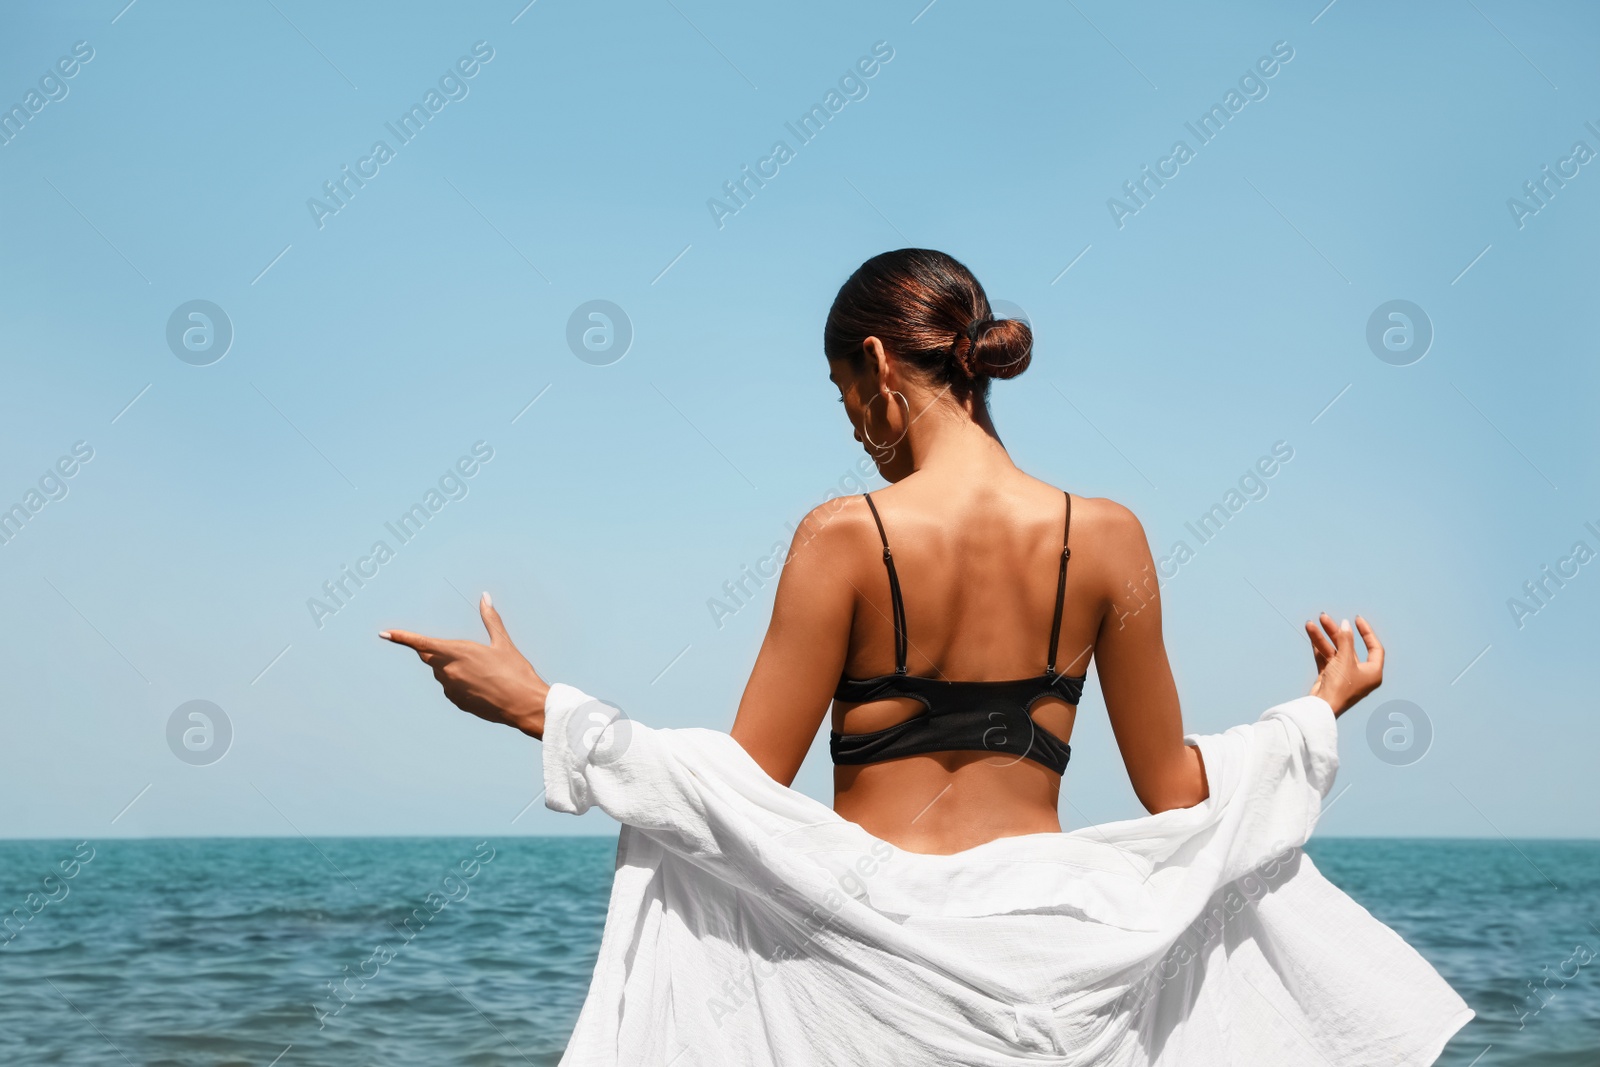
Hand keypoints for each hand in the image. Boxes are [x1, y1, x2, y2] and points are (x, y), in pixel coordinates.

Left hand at [381, 593, 548, 738]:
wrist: (524, 705)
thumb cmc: (515, 671)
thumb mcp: (503, 643)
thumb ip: (490, 619)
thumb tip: (485, 597)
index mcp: (457, 652)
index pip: (422, 643)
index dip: (402, 637)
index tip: (385, 633)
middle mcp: (449, 671)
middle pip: (431, 657)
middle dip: (436, 650)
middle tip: (460, 650)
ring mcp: (451, 690)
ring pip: (442, 673)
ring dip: (453, 667)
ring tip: (483, 670)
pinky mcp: (458, 703)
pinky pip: (452, 688)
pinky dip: (461, 682)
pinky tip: (482, 684)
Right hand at [1304, 613, 1383, 716]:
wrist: (1322, 708)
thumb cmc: (1340, 686)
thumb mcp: (1345, 660)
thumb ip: (1346, 640)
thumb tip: (1345, 624)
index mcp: (1372, 672)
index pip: (1374, 648)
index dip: (1366, 632)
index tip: (1356, 619)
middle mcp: (1360, 674)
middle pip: (1349, 647)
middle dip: (1336, 632)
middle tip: (1324, 618)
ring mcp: (1344, 676)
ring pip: (1334, 652)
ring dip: (1323, 637)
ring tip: (1311, 623)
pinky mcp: (1330, 678)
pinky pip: (1325, 659)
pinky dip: (1319, 648)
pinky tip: (1311, 635)